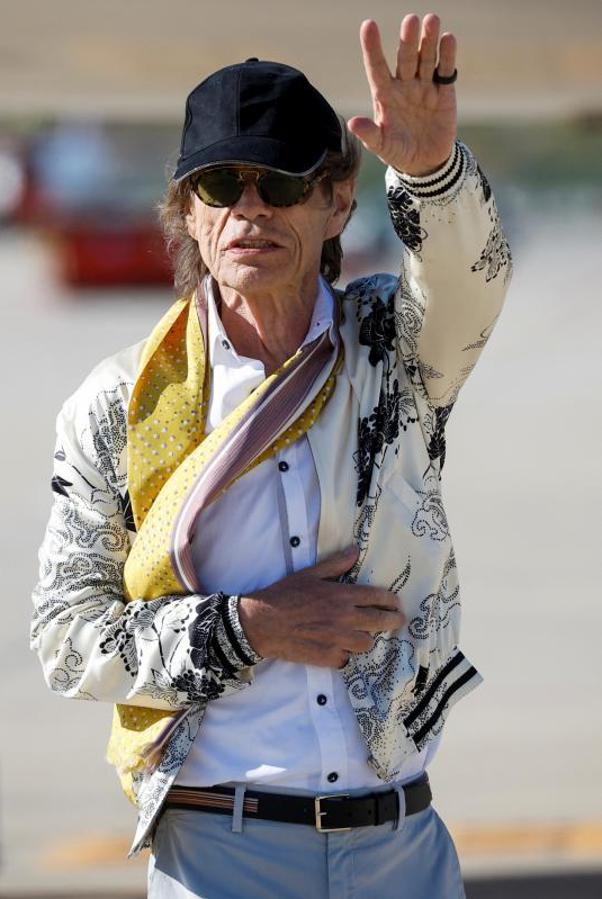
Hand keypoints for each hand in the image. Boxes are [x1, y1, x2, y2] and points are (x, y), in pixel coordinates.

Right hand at [238, 546, 405, 668]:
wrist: (261, 623)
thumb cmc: (284, 595)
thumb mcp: (309, 574)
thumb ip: (335, 564)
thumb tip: (355, 550)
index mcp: (341, 595)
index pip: (378, 597)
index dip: (391, 601)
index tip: (396, 603)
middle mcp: (344, 618)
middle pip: (381, 622)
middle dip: (394, 621)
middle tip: (397, 620)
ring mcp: (337, 640)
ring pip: (367, 643)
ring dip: (366, 638)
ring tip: (362, 634)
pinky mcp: (327, 658)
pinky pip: (347, 659)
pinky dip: (345, 654)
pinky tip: (338, 648)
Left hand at [348, 13, 456, 175]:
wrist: (425, 163)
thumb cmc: (398, 152)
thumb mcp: (382, 146)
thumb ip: (370, 134)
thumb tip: (352, 123)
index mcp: (385, 95)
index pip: (376, 67)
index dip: (372, 47)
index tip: (368, 25)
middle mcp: (404, 85)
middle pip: (404, 58)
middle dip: (407, 39)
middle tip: (410, 20)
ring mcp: (424, 86)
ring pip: (425, 58)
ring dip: (428, 40)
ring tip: (431, 20)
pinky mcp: (444, 93)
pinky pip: (445, 71)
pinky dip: (447, 56)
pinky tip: (448, 39)